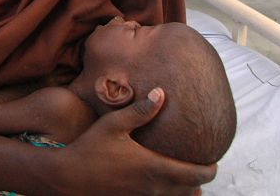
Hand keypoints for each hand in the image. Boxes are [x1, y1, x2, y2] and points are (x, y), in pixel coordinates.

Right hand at [52, 88, 215, 194]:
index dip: (210, 168)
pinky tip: (161, 185)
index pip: (198, 175)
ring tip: (183, 177)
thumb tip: (161, 93)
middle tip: (197, 164)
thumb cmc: (90, 147)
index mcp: (155, 167)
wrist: (68, 176)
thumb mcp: (114, 124)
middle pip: (193, 191)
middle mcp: (155, 188)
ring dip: (185, 190)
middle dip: (199, 179)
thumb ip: (140, 111)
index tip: (211, 159)